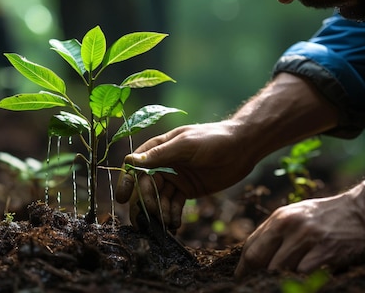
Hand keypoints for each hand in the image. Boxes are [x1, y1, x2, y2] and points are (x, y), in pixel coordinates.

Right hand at [115, 121, 257, 228]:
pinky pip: (174, 205)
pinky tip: (175, 225)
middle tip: (149, 220)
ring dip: (159, 212)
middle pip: (145, 187)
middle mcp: (163, 164)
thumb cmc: (213, 139)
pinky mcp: (187, 190)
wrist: (242, 148)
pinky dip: (172, 216)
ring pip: (159, 199)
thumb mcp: (185, 145)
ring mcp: (174, 178)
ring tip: (165, 224)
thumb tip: (131, 161)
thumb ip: (159, 154)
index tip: (122, 199)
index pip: (136, 167)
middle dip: (146, 203)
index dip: (127, 182)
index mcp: (158, 149)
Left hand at [234, 174, 364, 276]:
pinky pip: (303, 275)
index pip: (250, 247)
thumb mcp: (298, 216)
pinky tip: (302, 281)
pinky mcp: (326, 253)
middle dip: (255, 276)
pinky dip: (300, 281)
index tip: (241, 280)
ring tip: (284, 282)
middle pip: (259, 260)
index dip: (243, 268)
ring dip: (279, 280)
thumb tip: (253, 258)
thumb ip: (276, 234)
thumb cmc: (329, 218)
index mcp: (280, 217)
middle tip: (256, 286)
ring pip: (279, 270)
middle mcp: (290, 225)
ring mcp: (307, 239)